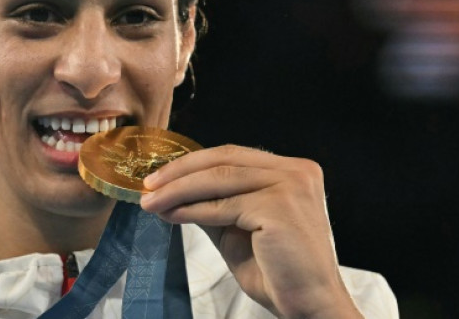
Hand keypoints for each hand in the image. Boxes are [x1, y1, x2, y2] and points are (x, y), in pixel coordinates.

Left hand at [140, 145, 361, 318]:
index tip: (161, 176)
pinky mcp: (278, 207)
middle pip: (224, 160)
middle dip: (180, 171)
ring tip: (152, 202)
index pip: (234, 155)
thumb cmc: (278, 272)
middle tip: (148, 185)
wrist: (309, 306)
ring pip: (219, 179)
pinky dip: (192, 209)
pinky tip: (172, 216)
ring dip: (178, 190)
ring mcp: (290, 186)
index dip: (193, 163)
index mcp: (293, 171)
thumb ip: (216, 203)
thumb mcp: (240, 228)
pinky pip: (224, 205)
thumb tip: (172, 191)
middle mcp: (296, 171)